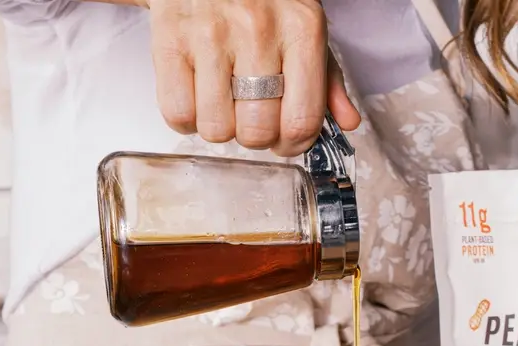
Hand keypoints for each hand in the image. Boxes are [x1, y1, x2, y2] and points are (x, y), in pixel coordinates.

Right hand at [149, 0, 360, 156]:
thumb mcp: (303, 28)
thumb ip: (327, 79)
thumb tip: (346, 122)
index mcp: (301, 29)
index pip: (301, 121)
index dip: (292, 145)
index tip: (284, 140)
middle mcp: (258, 29)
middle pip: (257, 131)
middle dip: (254, 137)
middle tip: (250, 116)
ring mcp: (211, 34)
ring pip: (216, 128)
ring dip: (220, 127)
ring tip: (222, 103)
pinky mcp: (171, 39)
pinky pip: (178, 113)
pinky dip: (186, 118)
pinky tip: (197, 97)